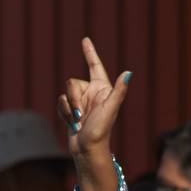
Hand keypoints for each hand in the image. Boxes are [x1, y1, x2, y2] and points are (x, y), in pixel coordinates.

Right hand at [58, 38, 131, 174]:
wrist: (88, 150)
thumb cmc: (101, 131)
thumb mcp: (111, 108)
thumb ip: (119, 90)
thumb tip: (129, 73)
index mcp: (102, 88)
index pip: (95, 65)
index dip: (90, 53)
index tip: (85, 40)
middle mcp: (91, 92)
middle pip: (73, 82)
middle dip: (74, 98)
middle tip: (81, 115)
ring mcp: (81, 102)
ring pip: (65, 94)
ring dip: (69, 109)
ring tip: (78, 122)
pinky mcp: (72, 111)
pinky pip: (61, 103)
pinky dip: (64, 114)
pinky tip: (72, 124)